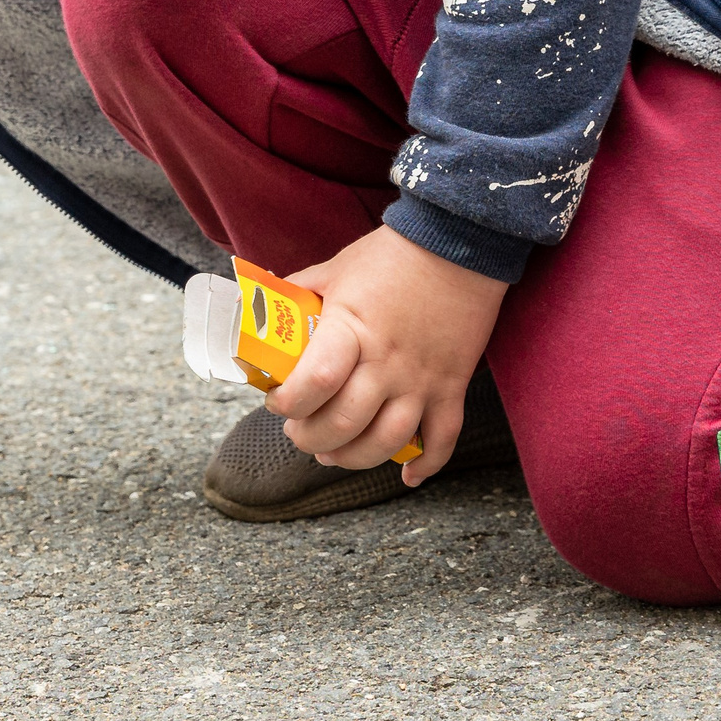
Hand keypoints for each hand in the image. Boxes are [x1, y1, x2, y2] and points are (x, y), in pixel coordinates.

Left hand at [268, 225, 507, 486]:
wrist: (460, 243)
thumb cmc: (392, 255)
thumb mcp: (336, 268)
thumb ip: (301, 292)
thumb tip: (260, 306)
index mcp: (352, 329)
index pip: (316, 381)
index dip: (289, 402)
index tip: (276, 403)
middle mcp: (387, 362)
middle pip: (346, 422)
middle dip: (312, 438)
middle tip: (298, 434)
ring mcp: (422, 379)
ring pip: (388, 441)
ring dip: (354, 458)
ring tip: (332, 453)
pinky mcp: (452, 386)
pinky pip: (443, 438)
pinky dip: (427, 466)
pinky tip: (408, 477)